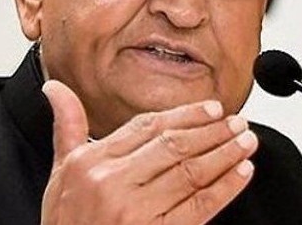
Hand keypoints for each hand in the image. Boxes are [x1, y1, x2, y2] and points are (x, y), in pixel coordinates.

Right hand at [41, 80, 257, 224]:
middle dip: (212, 130)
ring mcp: (137, 212)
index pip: (147, 127)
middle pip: (173, 145)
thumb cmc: (68, 223)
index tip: (209, 108)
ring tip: (246, 141)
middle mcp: (114, 183)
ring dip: (225, 154)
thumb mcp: (60, 173)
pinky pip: (199, 207)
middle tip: (236, 121)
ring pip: (191, 172)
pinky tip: (241, 173)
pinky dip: (225, 188)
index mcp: (93, 162)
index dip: (184, 114)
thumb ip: (67, 126)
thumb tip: (55, 89)